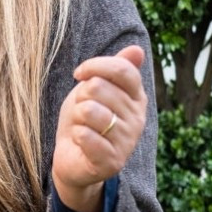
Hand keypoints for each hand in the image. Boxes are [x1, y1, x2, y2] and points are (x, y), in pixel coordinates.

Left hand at [51, 44, 146, 204]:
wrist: (73, 159)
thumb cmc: (84, 120)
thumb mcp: (96, 89)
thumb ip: (115, 69)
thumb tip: (137, 50)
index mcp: (137, 97)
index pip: (122, 69)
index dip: (95, 66)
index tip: (79, 74)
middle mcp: (138, 119)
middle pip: (99, 88)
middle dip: (80, 97)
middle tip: (81, 112)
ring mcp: (127, 141)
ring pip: (90, 111)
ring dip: (77, 117)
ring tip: (81, 127)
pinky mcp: (113, 161)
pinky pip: (86, 136)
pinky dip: (76, 136)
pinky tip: (80, 142)